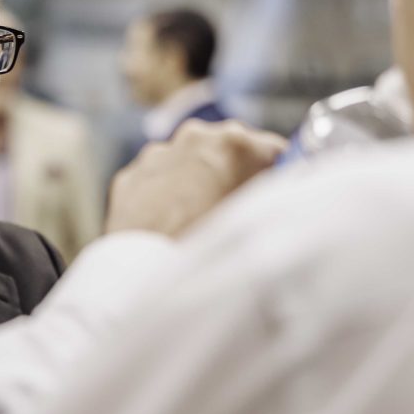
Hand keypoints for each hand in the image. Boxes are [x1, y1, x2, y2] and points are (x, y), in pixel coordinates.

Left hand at [106, 120, 286, 236]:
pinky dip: (164, 195)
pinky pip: (155, 180)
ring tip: (200, 221)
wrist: (149, 276)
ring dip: (197, 181)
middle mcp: (196, 137)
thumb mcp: (263, 221)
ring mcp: (158, 154)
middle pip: (229, 149)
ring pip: (188, 162)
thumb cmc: (214, 252)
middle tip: (237, 209)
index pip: (273, 150)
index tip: (276, 192)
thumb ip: (275, 196)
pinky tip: (170, 225)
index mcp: (237, 143)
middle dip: (234, 173)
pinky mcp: (130, 176)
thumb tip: (283, 192)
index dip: (279, 173)